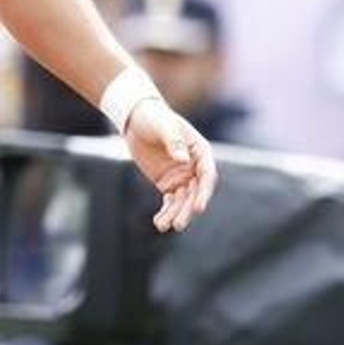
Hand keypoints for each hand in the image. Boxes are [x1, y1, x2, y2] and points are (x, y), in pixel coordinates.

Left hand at [123, 98, 217, 231]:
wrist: (136, 120)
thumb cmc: (154, 118)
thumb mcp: (163, 126)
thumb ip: (173, 140)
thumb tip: (183, 159)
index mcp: (201, 152)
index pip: (207, 175)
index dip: (204, 192)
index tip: (198, 208)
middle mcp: (194, 167)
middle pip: (195, 192)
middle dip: (187, 210)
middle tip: (179, 224)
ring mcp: (182, 176)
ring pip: (182, 200)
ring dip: (175, 214)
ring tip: (164, 226)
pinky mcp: (167, 183)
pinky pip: (170, 201)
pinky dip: (166, 212)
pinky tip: (159, 223)